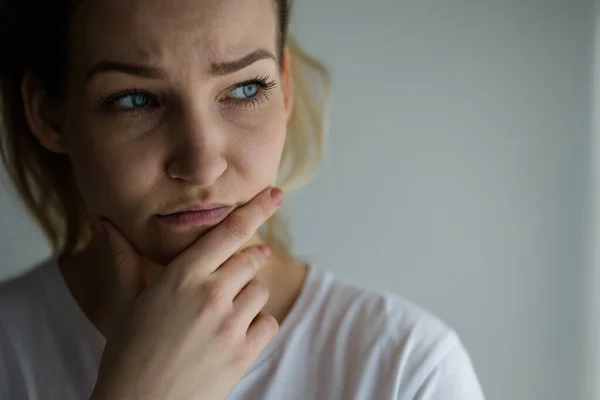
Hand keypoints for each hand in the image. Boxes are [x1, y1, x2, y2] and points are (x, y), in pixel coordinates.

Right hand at [91, 187, 283, 399]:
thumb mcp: (125, 303)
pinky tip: (233, 337)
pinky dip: (257, 327)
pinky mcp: (244, 353)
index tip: (276, 194)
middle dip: (248, 260)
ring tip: (222, 316)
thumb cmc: (128, 354)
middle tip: (237, 271)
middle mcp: (210, 294)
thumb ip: (124, 260)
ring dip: (247, 298)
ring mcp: (230, 324)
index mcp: (181, 276)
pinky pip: (269, 323)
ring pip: (259, 291)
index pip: (229, 232)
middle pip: (250, 259)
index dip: (257, 209)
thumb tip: (103, 224)